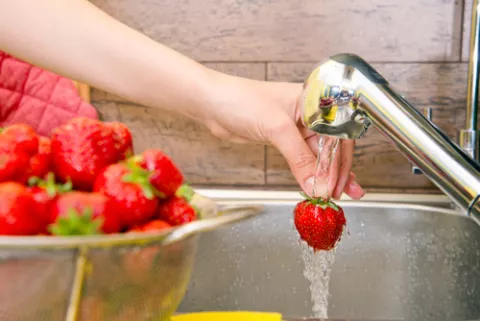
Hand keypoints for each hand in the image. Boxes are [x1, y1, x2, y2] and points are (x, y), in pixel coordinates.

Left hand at [202, 72, 364, 199]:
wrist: (213, 104)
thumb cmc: (243, 101)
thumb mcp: (277, 128)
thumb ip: (300, 158)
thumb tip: (317, 185)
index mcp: (315, 100)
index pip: (337, 133)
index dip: (340, 160)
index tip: (337, 184)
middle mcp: (310, 113)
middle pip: (332, 145)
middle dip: (339, 171)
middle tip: (344, 193)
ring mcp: (297, 127)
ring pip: (319, 154)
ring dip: (329, 175)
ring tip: (340, 195)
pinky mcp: (284, 138)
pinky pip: (304, 158)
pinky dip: (312, 173)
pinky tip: (320, 185)